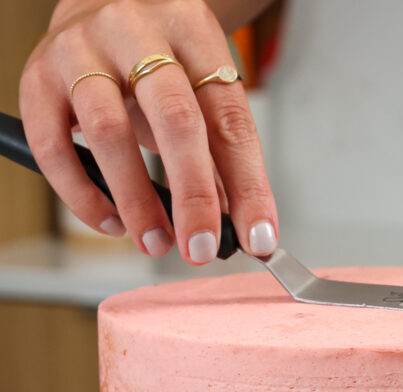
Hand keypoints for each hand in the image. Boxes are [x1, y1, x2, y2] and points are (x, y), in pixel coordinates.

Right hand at [20, 0, 277, 263]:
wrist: (94, 3)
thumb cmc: (153, 59)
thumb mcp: (198, 90)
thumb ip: (218, 155)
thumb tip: (238, 227)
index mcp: (191, 31)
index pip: (229, 118)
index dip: (248, 186)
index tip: (257, 238)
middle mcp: (136, 30)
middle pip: (174, 119)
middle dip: (193, 196)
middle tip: (202, 248)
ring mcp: (81, 51)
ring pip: (109, 132)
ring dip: (136, 200)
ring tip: (156, 241)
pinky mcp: (37, 78)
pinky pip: (55, 147)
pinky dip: (83, 196)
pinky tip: (111, 221)